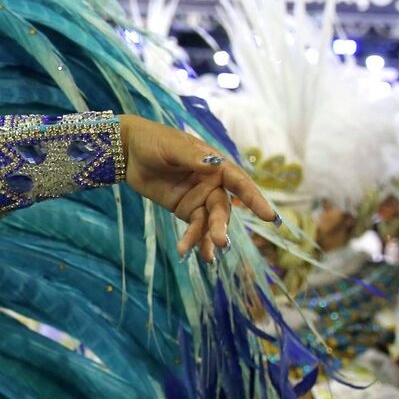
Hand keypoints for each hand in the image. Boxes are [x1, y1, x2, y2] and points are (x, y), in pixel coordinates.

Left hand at [119, 114, 277, 262]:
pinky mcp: (185, 209)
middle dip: (221, 225)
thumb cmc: (155, 141)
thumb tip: (213, 164)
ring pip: (210, 222)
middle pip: (222, 208)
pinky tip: (188, 252)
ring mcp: (199, 198)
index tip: (270, 217)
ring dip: (208, 238)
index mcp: (215, 164)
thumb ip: (192, 157)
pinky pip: (195, 228)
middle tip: (221, 241)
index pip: (239, 182)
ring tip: (207, 257)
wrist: (129, 151)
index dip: (254, 199)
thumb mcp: (172, 147)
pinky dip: (193, 241)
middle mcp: (212, 183)